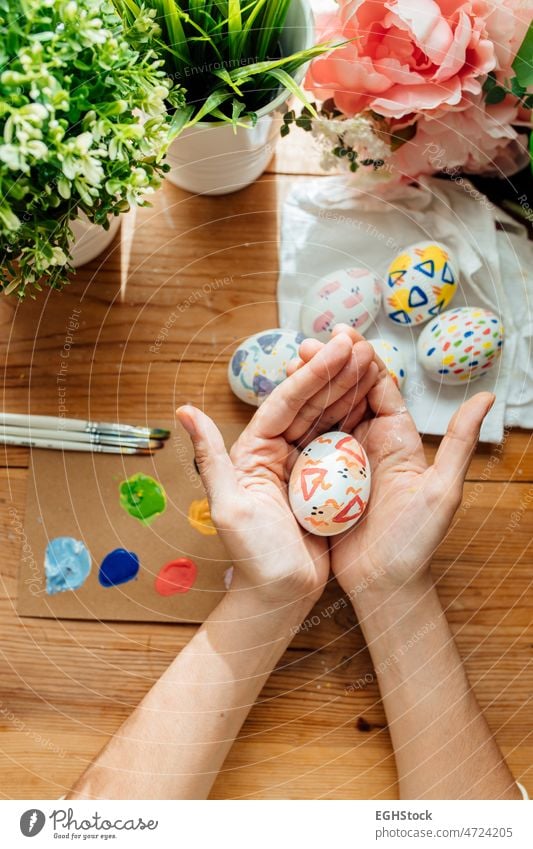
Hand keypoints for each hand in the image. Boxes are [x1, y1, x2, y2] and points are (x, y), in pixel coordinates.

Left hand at [176, 332, 377, 615]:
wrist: (281, 595)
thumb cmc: (254, 558)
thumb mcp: (230, 507)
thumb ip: (210, 457)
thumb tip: (184, 411)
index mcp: (253, 452)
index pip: (284, 403)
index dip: (312, 374)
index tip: (338, 347)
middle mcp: (276, 452)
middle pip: (308, 404)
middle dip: (332, 372)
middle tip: (359, 342)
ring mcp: (301, 464)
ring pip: (326, 417)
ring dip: (347, 388)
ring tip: (370, 358)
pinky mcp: (323, 480)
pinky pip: (341, 441)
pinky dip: (357, 417)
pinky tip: (374, 397)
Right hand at [289, 331, 494, 597]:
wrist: (385, 586)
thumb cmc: (416, 542)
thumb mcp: (442, 491)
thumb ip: (460, 443)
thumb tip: (486, 397)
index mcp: (398, 440)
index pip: (380, 388)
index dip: (360, 361)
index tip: (340, 337)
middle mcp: (371, 444)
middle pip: (347, 395)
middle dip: (327, 367)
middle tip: (303, 346)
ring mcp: (345, 461)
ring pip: (325, 415)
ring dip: (309, 389)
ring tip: (288, 366)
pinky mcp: (324, 480)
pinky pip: (309, 444)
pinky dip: (296, 423)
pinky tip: (280, 408)